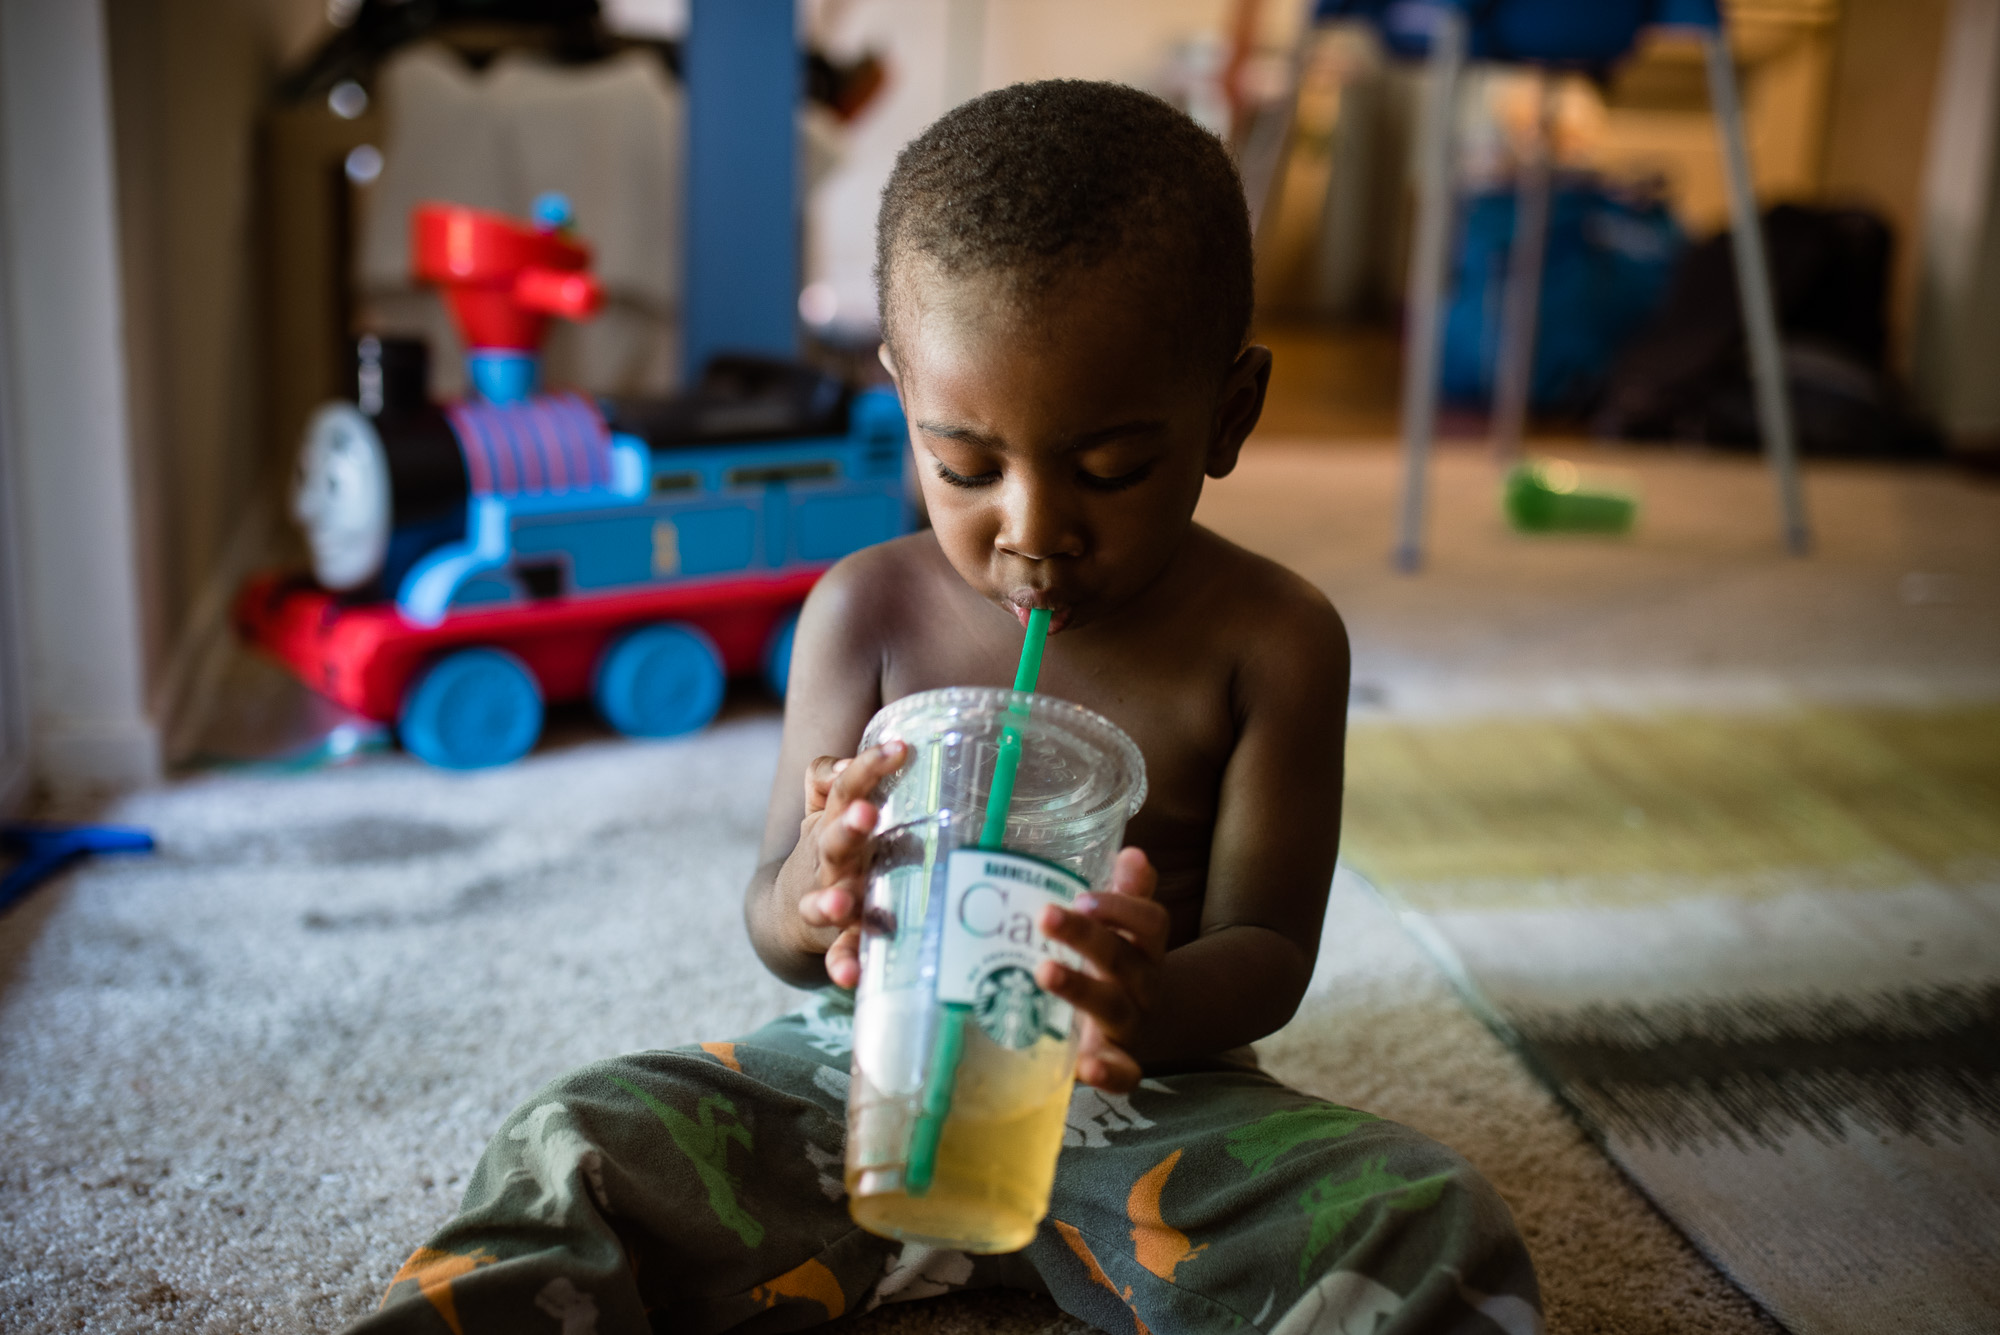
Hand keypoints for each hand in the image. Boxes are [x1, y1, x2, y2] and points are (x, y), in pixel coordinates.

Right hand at [795, 741, 906, 987]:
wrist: (785, 917)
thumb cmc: (825, 851)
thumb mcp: (823, 812)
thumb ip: (829, 779)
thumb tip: (851, 759)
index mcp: (832, 824)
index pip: (846, 788)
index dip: (868, 767)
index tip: (901, 748)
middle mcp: (828, 861)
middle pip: (834, 841)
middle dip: (848, 828)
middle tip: (866, 813)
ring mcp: (828, 902)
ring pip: (826, 901)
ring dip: (832, 903)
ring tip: (842, 904)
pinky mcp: (833, 941)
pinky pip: (838, 954)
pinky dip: (842, 965)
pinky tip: (851, 977)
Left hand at [1036, 848, 1165, 1093]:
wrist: (1153, 1026)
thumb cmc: (1121, 964)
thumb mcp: (1125, 929)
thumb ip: (1126, 894)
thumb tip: (1134, 852)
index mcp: (1145, 947)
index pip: (1148, 922)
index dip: (1121, 908)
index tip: (1082, 896)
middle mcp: (1143, 983)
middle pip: (1121, 958)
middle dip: (1086, 938)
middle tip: (1046, 916)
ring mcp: (1131, 1024)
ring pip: (1113, 1007)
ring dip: (1080, 989)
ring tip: (1044, 972)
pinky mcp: (1120, 1060)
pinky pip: (1125, 1073)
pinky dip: (1110, 1072)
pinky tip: (1086, 1067)